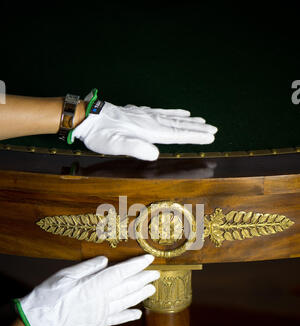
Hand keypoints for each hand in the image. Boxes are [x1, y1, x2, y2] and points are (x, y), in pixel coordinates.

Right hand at [14, 254, 158, 325]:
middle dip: (143, 278)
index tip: (148, 258)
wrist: (39, 322)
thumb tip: (105, 260)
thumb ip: (87, 267)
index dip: (136, 265)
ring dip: (140, 295)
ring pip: (126, 302)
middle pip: (127, 287)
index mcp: (94, 285)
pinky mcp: (97, 322)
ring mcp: (100, 313)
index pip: (121, 273)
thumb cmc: (49, 296)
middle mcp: (101, 300)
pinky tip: (139, 313)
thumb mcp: (65, 275)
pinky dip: (129, 316)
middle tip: (156, 273)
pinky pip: (117, 319)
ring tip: (152, 288)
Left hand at [70, 89, 217, 160]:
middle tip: (214, 130)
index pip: (177, 134)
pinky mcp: (139, 113)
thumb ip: (135, 148)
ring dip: (189, 121)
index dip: (194, 136)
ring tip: (202, 121)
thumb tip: (155, 154)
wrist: (88, 117)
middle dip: (197, 128)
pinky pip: (162, 112)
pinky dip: (174, 113)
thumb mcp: (115, 145)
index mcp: (148, 130)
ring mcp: (145, 115)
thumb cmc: (100, 134)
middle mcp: (150, 120)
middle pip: (178, 125)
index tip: (210, 136)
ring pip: (172, 118)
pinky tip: (179, 112)